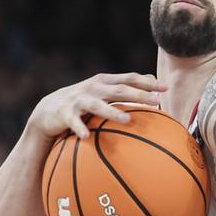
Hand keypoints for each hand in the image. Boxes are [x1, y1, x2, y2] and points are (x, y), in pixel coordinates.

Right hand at [27, 72, 167, 140]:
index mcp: (105, 81)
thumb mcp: (103, 92)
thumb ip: (125, 87)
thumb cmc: (83, 102)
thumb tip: (151, 79)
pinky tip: (86, 137)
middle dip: (138, 94)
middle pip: (119, 89)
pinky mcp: (65, 113)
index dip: (147, 82)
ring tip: (127, 119)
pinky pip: (74, 121)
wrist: (49, 109)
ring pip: (97, 105)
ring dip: (112, 112)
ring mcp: (78, 99)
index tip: (166, 88)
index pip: (129, 78)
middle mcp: (93, 87)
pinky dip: (80, 128)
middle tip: (155, 102)